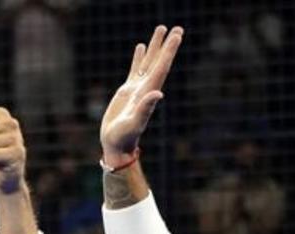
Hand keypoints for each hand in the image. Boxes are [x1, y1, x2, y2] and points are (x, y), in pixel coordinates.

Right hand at [99, 25, 183, 166]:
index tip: (177, 35)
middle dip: (167, 44)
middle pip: (158, 61)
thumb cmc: (124, 137)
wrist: (116, 145)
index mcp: (149, 92)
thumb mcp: (134, 123)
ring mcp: (137, 88)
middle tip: (176, 27)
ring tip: (161, 29)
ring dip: (155, 46)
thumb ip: (145, 108)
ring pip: (148, 62)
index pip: (162, 67)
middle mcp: (146, 88)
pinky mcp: (127, 91)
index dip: (169, 51)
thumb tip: (158, 93)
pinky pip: (135, 69)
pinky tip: (141, 46)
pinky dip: (139, 57)